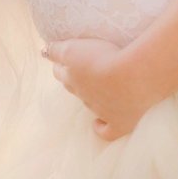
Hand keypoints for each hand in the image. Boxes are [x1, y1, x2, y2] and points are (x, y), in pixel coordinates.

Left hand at [43, 37, 157, 140]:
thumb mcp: (75, 48)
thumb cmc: (107, 56)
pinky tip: (98, 124)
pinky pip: (105, 131)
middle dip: (71, 78)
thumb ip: (57, 50)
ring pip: (89, 104)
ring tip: (94, 86)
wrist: (135, 78)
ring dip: (89, 96)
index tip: (59, 59)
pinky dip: (100, 128)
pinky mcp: (118, 123)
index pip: (60, 71)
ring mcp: (101, 111)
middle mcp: (84, 95)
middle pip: (72, 87)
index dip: (59, 64)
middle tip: (76, 68)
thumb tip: (43, 51)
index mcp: (74, 77)